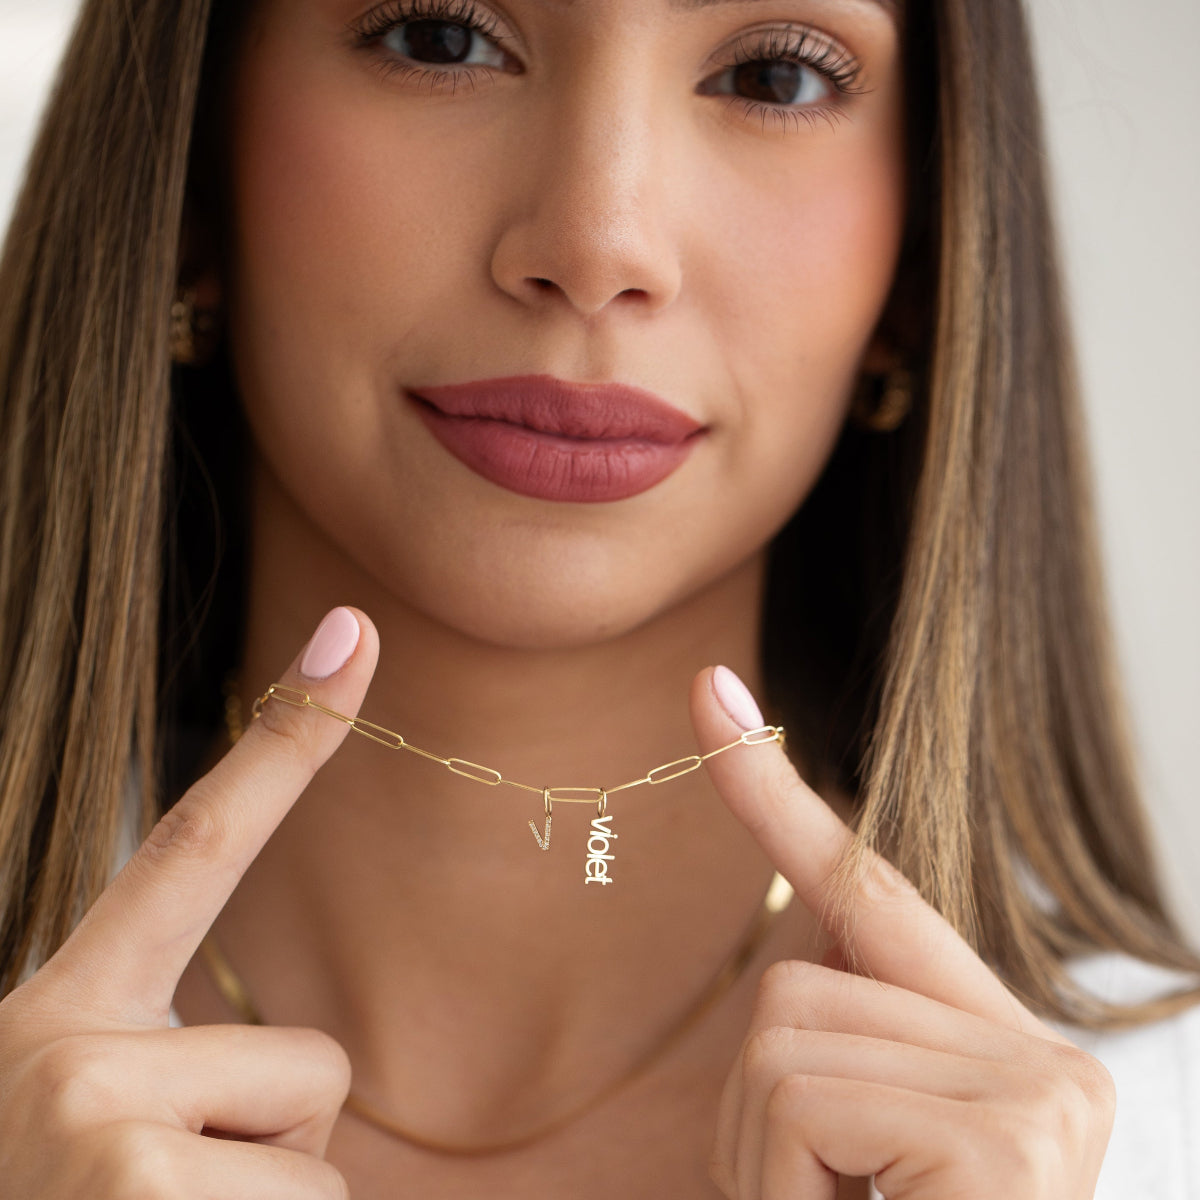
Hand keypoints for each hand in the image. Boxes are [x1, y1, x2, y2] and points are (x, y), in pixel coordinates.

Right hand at [0, 606, 376, 1198]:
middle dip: (272, 1155)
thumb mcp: (84, 1125)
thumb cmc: (42, 1198)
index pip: (197, 842)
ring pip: (318, 1172)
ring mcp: (106, 1140)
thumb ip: (175, 1074)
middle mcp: (72, 1054)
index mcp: (62, 1014)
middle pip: (311, 1070)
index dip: (285, 738)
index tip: (353, 634)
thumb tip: (300, 1081)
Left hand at [689, 665, 1114, 1199]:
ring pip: (786, 1039)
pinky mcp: (1012, 1133)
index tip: (707, 692)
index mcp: (992, 1054)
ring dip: (765, 1168)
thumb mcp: (827, 1162)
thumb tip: (801, 931)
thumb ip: (830, 1047)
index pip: (865, 894)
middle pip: (795, 993)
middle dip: (760, 1127)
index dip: (774, 795)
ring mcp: (1038, 1093)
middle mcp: (1041, 1059)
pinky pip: (806, 1092)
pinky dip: (781, 1184)